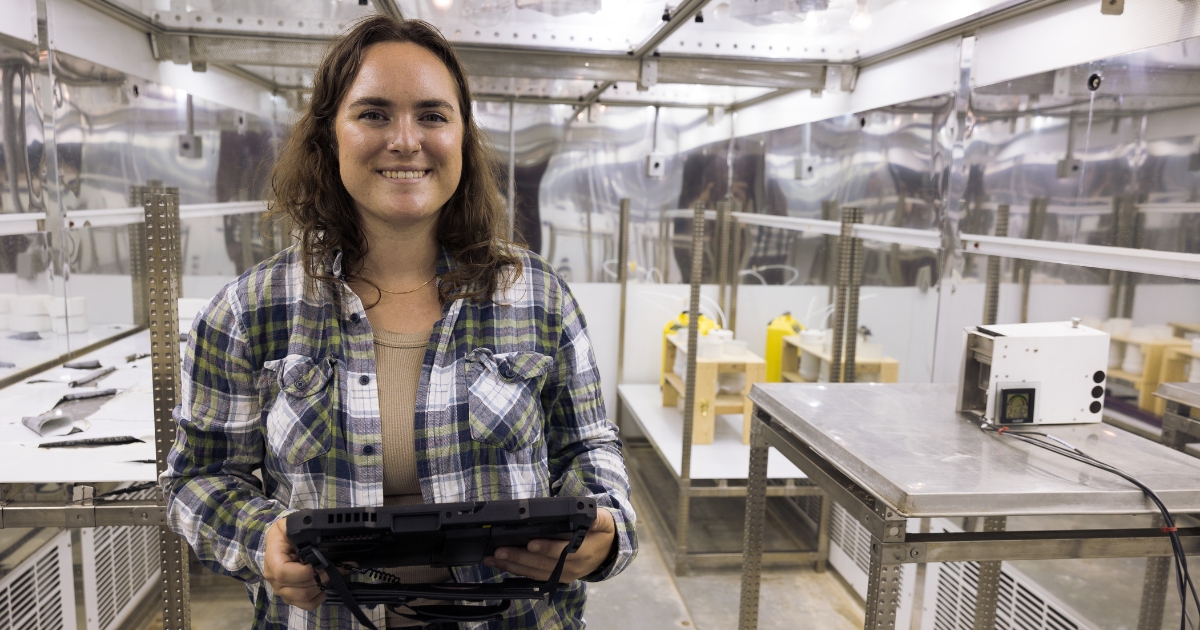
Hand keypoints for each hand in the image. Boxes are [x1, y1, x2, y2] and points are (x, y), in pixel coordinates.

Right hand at [263, 517, 328, 609]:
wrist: (278, 542)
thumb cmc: (285, 533)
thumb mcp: (289, 524)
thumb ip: (299, 528)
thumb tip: (317, 532)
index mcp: (272, 559)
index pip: (284, 573)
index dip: (305, 572)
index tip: (320, 564)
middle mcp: (273, 578)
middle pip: (298, 589)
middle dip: (321, 578)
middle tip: (337, 566)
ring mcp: (281, 589)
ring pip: (304, 598)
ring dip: (322, 586)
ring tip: (332, 573)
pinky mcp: (289, 596)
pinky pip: (306, 605)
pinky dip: (318, 597)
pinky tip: (324, 585)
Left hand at [483, 508, 616, 582]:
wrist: (606, 553)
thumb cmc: (601, 533)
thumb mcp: (604, 522)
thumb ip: (597, 518)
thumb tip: (589, 514)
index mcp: (584, 553)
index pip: (563, 552)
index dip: (547, 548)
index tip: (530, 543)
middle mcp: (572, 568)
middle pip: (543, 565)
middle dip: (519, 557)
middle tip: (500, 551)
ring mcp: (562, 576)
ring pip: (535, 573)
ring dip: (512, 566)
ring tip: (493, 558)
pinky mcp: (554, 579)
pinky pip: (533, 576)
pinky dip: (516, 570)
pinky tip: (502, 564)